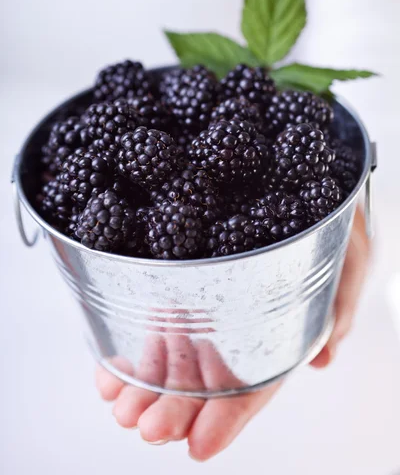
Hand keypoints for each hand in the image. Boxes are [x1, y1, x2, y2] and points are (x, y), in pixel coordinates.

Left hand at [95, 206, 369, 460]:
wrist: (284, 161)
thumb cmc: (323, 208)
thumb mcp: (348, 250)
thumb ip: (338, 301)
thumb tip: (321, 360)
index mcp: (274, 320)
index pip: (256, 377)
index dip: (230, 415)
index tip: (197, 446)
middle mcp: (234, 313)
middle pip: (204, 372)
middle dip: (172, 405)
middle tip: (141, 425)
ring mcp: (202, 292)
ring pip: (170, 349)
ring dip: (143, 383)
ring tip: (118, 404)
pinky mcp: (174, 268)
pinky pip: (148, 312)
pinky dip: (127, 345)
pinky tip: (108, 369)